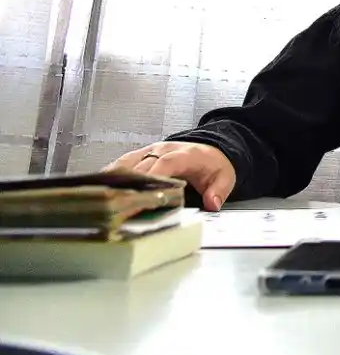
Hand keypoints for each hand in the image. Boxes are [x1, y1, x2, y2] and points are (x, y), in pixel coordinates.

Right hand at [104, 141, 236, 210]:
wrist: (211, 149)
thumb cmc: (214, 166)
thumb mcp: (225, 178)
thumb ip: (219, 191)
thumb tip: (212, 203)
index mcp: (186, 154)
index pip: (166, 162)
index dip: (153, 176)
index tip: (142, 194)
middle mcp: (165, 149)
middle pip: (142, 164)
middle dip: (130, 184)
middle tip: (118, 205)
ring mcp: (151, 150)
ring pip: (128, 162)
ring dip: (115, 179)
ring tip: (101, 196)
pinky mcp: (141, 154)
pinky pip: (123, 162)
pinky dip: (111, 174)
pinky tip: (99, 187)